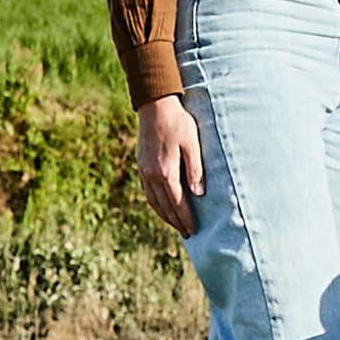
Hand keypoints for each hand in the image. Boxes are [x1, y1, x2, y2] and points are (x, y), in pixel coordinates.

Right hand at [136, 96, 202, 236]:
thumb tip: (198, 194)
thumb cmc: (179, 123)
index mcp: (165, 172)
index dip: (186, 218)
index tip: (194, 229)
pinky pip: (147, 192)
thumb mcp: (193, 144)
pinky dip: (156, 203)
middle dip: (176, 221)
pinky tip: (163, 206)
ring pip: (153, 201)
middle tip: (187, 233)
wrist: (155, 106)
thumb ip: (195, 170)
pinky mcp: (141, 165)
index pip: (177, 202)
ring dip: (164, 215)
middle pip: (164, 206)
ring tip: (176, 225)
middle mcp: (151, 175)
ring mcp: (143, 171)